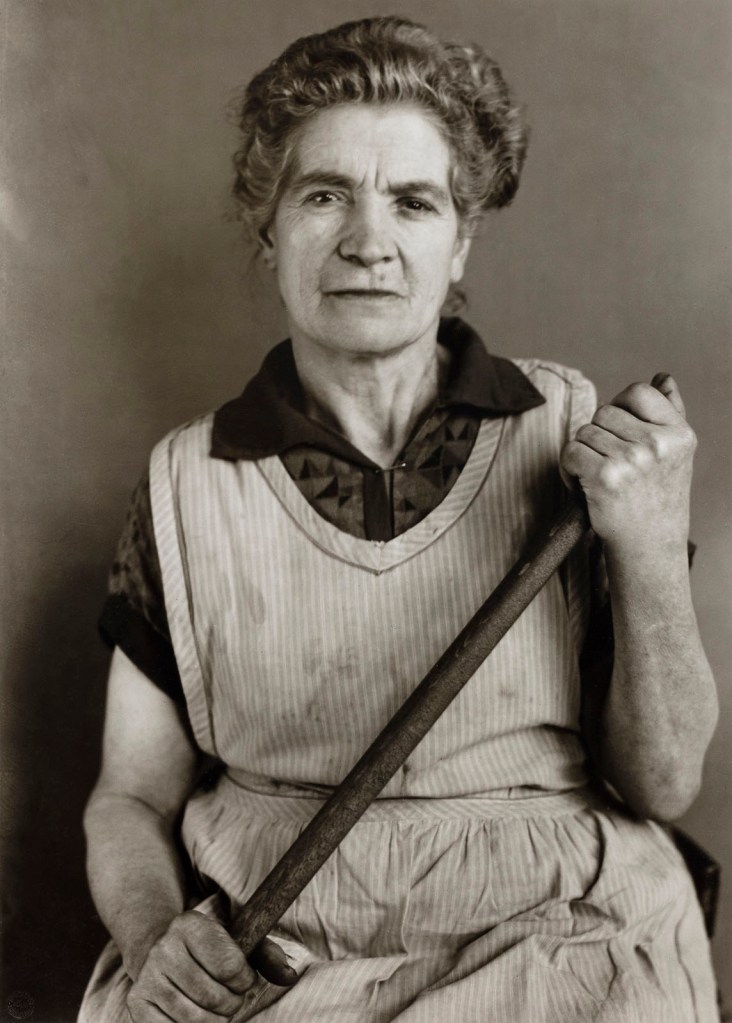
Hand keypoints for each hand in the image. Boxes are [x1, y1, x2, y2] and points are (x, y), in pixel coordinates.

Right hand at [127, 910, 296, 1021]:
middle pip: (213, 996)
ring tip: (217, 1009)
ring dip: (215, 1020)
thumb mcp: (236, 940)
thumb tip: (289, 975)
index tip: (243, 978)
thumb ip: (266, 955)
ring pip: (194, 1018)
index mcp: (190, 925)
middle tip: (231, 998)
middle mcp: (164, 948)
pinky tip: (197, 1016)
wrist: (160, 950)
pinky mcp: (137, 1004)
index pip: (229, 964)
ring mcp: (148, 977)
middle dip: (231, 1003)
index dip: (244, 979)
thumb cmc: (209, 948)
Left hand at [560, 374, 695, 557]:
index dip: (620, 406)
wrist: (649, 546)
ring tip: (599, 477)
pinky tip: (583, 486)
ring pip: (584, 432)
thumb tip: (663, 377)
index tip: (618, 430)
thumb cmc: (657, 498)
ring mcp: (632, 460)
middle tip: (610, 463)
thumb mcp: (675, 454)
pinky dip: (568, 469)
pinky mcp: (605, 478)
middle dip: (599, 435)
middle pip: (604, 411)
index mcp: (678, 434)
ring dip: (583, 453)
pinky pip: (570, 452)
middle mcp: (658, 444)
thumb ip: (670, 413)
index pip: (638, 392)